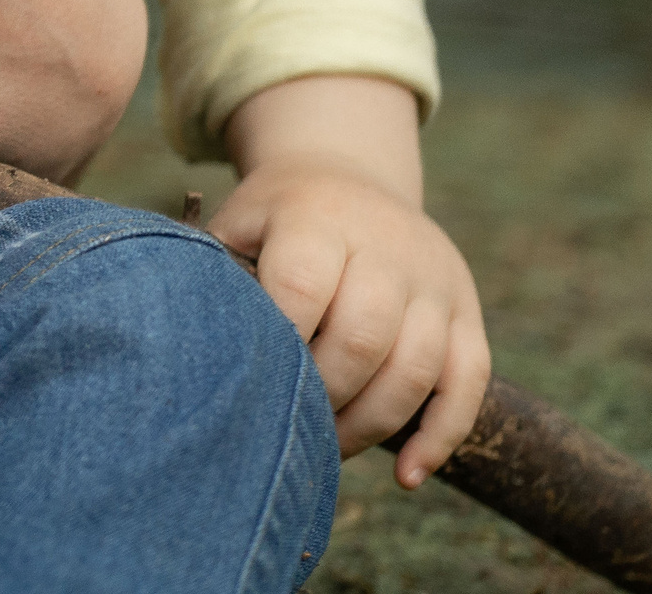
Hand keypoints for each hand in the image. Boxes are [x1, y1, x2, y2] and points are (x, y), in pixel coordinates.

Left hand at [216, 76, 488, 480]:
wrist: (348, 175)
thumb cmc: (277, 217)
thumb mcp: (241, 220)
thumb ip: (218, 272)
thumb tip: (184, 351)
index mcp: (319, 216)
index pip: (301, 286)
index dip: (279, 345)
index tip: (254, 384)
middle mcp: (386, 244)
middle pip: (362, 337)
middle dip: (324, 396)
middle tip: (293, 426)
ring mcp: (433, 278)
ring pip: (416, 369)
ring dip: (372, 425)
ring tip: (332, 450)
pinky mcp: (467, 310)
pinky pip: (466, 383)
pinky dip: (440, 436)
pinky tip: (409, 476)